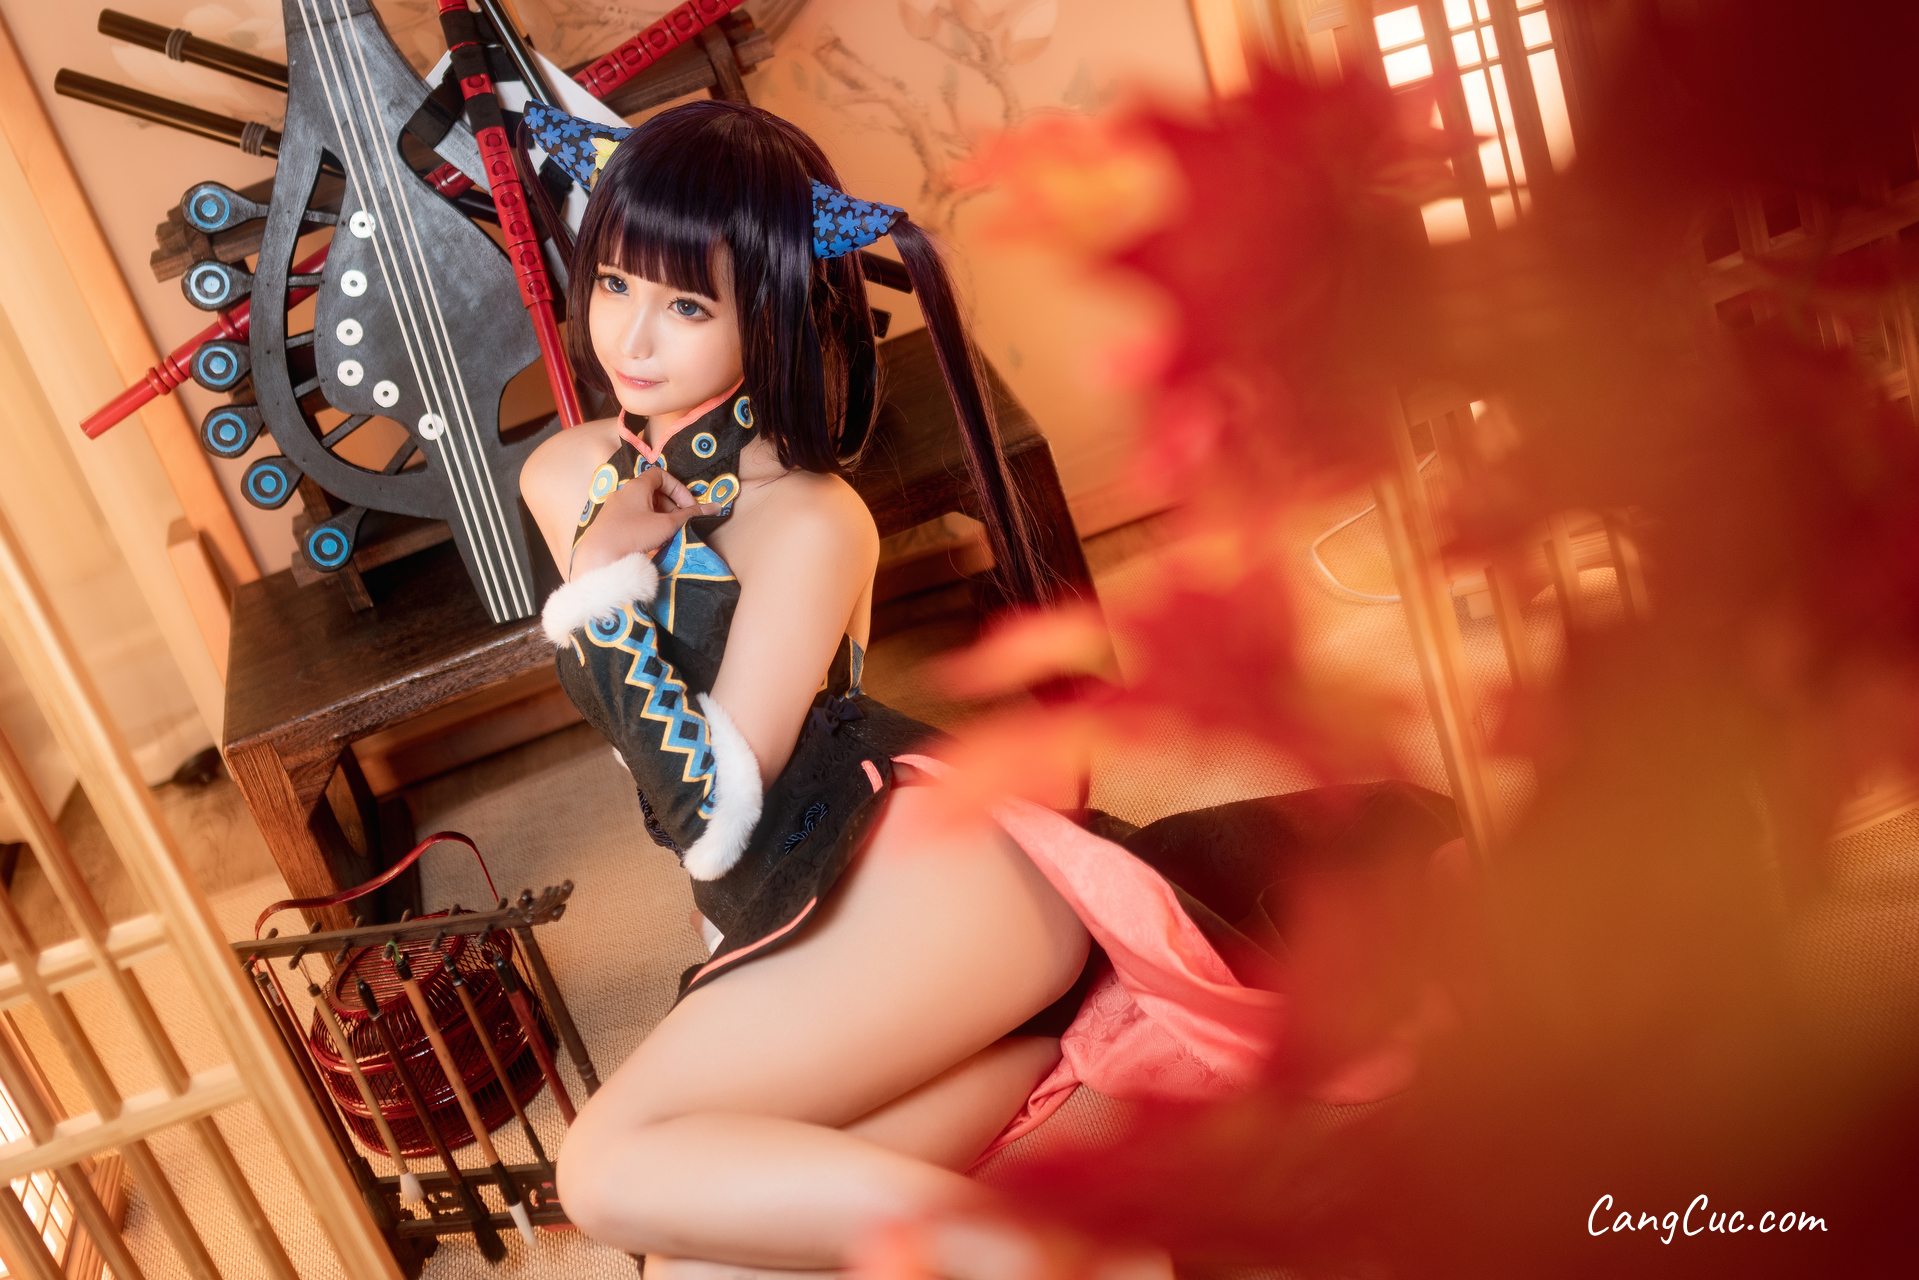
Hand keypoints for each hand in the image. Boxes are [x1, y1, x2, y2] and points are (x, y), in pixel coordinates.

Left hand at [570, 467, 718, 578]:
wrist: (599, 558)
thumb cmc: (633, 535)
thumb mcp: (667, 525)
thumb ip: (691, 515)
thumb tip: (716, 506)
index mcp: (636, 486)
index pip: (661, 474)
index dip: (678, 488)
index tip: (688, 506)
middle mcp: (623, 493)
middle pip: (653, 491)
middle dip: (671, 506)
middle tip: (679, 524)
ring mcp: (614, 509)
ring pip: (644, 507)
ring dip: (660, 518)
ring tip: (667, 536)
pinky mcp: (609, 525)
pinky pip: (634, 519)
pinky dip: (647, 526)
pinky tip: (651, 544)